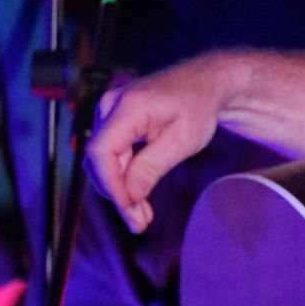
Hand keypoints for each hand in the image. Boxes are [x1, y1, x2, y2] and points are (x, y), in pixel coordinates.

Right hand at [88, 55, 233, 232]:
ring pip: (103, 161)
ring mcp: (109, 111)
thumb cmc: (198, 107)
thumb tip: (129, 197)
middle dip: (117, 194)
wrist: (206, 83)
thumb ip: (151, 168)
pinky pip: (111, 154)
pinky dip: (123, 177)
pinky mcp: (113, 120)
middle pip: (99, 159)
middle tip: (139, 222)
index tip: (128, 209)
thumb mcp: (182, 141)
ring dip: (120, 190)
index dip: (111, 184)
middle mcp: (110, 105)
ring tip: (141, 216)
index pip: (101, 151)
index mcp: (128, 106)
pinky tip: (138, 198)